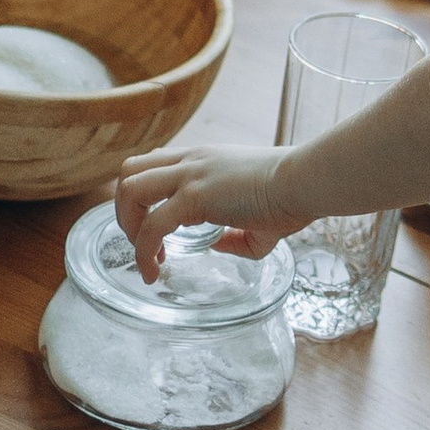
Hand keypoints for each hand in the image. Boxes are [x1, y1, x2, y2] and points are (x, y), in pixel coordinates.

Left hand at [117, 142, 322, 276]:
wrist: (304, 181)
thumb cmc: (290, 196)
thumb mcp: (257, 216)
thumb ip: (235, 233)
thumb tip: (218, 245)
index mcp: (202, 159)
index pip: (153, 163)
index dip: (144, 197)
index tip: (156, 229)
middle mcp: (189, 161)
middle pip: (129, 171)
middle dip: (125, 212)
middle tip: (144, 242)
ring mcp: (189, 175)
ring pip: (129, 189)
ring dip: (129, 227)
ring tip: (146, 257)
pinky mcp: (194, 197)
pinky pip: (152, 226)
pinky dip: (144, 251)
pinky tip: (155, 271)